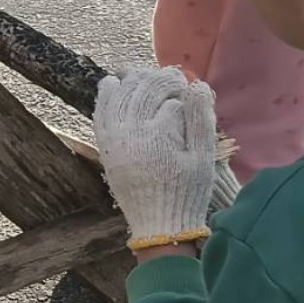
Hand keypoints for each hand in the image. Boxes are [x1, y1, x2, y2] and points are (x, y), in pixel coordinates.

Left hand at [93, 67, 218, 250]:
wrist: (159, 225)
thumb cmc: (187, 193)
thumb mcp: (202, 158)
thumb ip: (201, 120)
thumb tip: (197, 85)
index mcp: (159, 135)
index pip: (170, 96)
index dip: (182, 88)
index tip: (189, 86)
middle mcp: (132, 133)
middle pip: (144, 90)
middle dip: (160, 80)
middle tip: (173, 78)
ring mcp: (115, 139)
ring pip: (121, 96)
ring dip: (133, 81)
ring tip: (147, 77)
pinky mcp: (106, 147)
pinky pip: (101, 112)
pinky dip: (106, 95)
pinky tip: (113, 83)